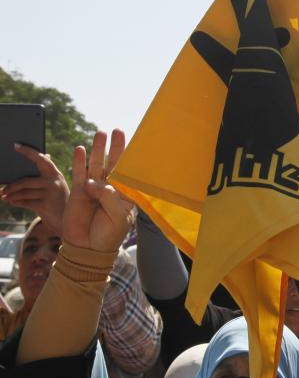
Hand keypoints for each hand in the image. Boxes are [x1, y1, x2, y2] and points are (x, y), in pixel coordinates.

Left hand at [2, 145, 68, 232]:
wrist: (67, 220)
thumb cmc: (56, 199)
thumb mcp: (54, 185)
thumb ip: (46, 173)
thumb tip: (37, 159)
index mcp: (55, 174)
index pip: (42, 159)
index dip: (29, 152)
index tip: (16, 146)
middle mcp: (54, 183)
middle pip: (26, 181)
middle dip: (12, 185)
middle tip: (2, 188)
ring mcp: (51, 194)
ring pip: (24, 193)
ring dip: (12, 195)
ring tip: (4, 195)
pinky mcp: (46, 206)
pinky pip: (26, 202)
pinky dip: (16, 202)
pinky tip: (11, 201)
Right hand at [63, 129, 134, 251]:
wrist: (87, 247)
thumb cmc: (108, 235)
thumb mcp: (118, 218)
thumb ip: (110, 199)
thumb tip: (95, 183)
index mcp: (125, 196)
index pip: (129, 174)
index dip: (132, 161)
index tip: (139, 145)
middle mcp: (110, 190)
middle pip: (113, 164)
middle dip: (115, 147)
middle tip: (118, 130)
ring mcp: (94, 189)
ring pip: (96, 164)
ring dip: (97, 149)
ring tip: (100, 132)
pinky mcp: (79, 191)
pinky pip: (79, 172)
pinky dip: (79, 161)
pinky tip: (79, 148)